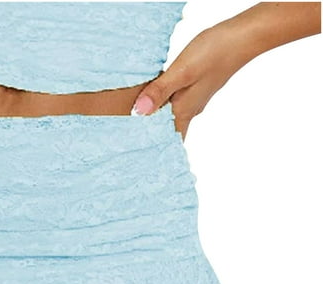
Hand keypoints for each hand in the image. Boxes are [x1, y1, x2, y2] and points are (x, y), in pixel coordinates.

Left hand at [131, 24, 246, 140]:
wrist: (243, 37)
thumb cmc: (215, 53)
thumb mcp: (182, 72)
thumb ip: (160, 92)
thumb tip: (139, 112)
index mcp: (184, 110)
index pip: (170, 139)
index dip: (156, 148)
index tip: (141, 153)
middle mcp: (190, 108)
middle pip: (170, 130)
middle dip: (154, 136)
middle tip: (134, 140)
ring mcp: (195, 98)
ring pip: (173, 116)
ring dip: (158, 120)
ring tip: (139, 122)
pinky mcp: (197, 86)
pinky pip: (177, 103)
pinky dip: (165, 105)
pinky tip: (157, 98)